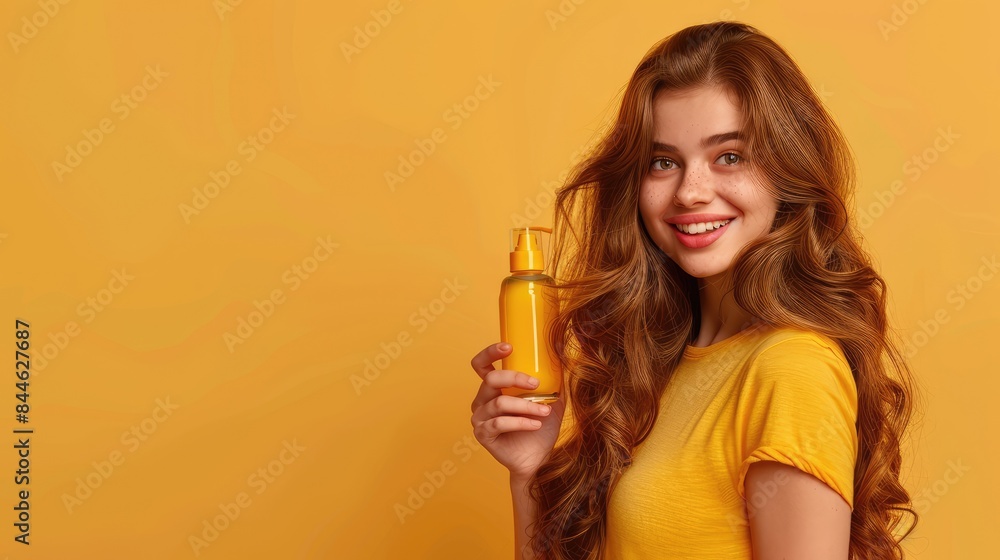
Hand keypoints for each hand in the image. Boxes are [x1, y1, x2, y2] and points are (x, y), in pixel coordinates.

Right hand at [470, 342, 565, 480]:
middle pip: (491, 379)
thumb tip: (564, 354)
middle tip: (536, 384)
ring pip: (499, 403)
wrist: (539, 459)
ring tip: (545, 411)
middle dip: (515, 378)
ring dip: (525, 406)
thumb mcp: (550, 399)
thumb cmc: (541, 427)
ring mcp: (480, 418)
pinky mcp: (483, 435)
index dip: (490, 353)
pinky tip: (535, 424)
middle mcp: (482, 400)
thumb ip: (552, 380)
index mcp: (493, 388)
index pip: (482, 365)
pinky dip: (520, 422)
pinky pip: (499, 423)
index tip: (509, 347)